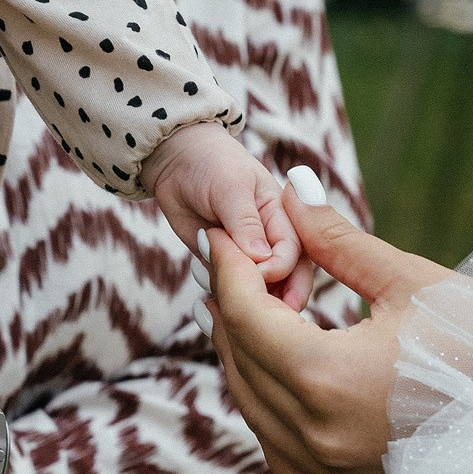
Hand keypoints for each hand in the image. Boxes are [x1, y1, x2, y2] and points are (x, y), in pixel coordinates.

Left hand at [145, 122, 311, 308]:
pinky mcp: (224, 265)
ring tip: (226, 307)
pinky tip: (210, 304)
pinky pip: (229, 291)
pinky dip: (222, 300)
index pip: (295, 251)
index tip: (258, 274)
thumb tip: (261, 257)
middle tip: (257, 312)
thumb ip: (246, 222)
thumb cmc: (211, 163)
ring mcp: (247, 255)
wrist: (177, 161)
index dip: (280, 269)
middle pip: (287, 277)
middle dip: (276, 296)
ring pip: (257, 289)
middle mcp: (270, 239)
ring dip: (244, 302)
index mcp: (283, 217)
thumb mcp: (230, 187)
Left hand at [206, 186, 449, 473]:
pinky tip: (286, 377)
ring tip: (256, 314)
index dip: (227, 268)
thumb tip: (292, 193)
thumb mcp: (417, 283)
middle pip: (241, 365)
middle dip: (231, 311)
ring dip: (247, 362)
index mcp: (325, 380)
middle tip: (232, 266)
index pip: (246, 316)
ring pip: (256, 414)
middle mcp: (316, 439)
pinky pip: (284, 455)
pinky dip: (274, 412)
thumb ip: (340, 242)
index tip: (219, 235)